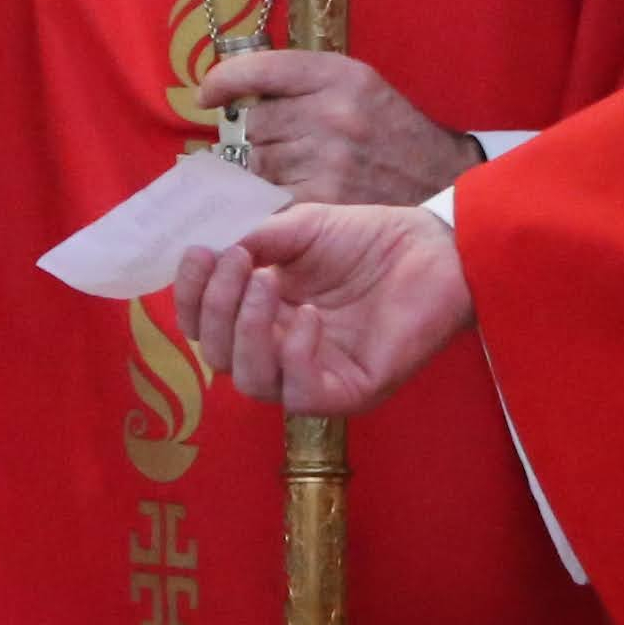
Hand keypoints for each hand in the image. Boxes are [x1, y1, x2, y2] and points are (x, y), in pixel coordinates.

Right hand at [172, 206, 476, 415]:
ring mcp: (316, 375)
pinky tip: (310, 314)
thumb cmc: (368, 240)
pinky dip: (295, 354)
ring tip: (266, 283)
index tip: (197, 253)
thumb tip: (209, 252)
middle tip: (237, 261)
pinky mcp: (351, 392)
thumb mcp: (299, 230)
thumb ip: (254, 242)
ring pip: (253, 383)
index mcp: (262, 316)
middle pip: (219, 358)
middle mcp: (282, 352)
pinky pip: (303, 394)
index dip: (189, 297)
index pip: (204, 326)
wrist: (433, 247)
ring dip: (247, 331)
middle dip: (215, 309)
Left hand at [195, 50, 480, 206]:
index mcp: (340, 75)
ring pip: (260, 162)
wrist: (444, 179)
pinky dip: (275, 198)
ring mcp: (328, 159)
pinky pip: (273, 196)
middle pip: (257, 124)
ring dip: (268, 169)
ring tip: (303, 171)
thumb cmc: (393, 132)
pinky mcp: (326, 199)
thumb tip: (235, 94)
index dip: (225, 81)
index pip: (260, 70)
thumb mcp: (359, 86)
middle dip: (263, 136)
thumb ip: (303, 85)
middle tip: (288, 146)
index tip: (208, 95)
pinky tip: (295, 194)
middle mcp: (333, 112)